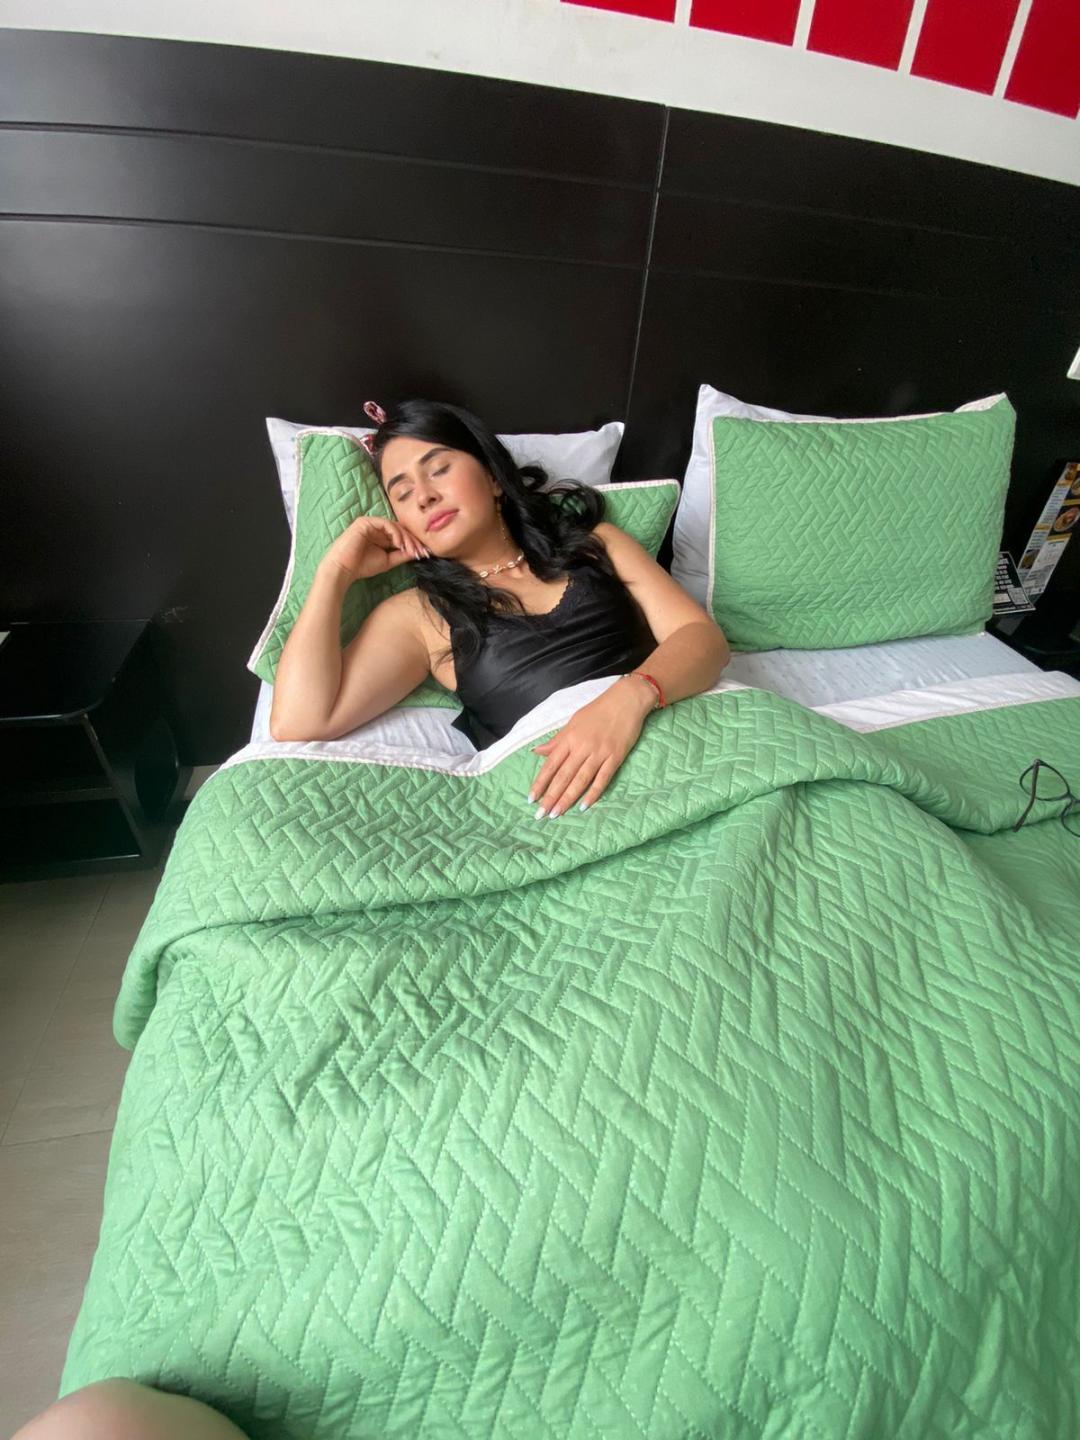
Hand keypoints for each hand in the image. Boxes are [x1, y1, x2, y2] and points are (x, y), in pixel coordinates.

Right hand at [322, 515, 430, 582]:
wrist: (343, 570)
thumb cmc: (362, 566)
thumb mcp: (388, 561)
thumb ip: (402, 555)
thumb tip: (418, 552)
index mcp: (380, 536)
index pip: (401, 536)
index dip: (413, 543)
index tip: (424, 554)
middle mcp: (375, 528)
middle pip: (400, 530)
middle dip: (412, 541)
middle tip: (422, 551)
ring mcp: (370, 523)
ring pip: (394, 526)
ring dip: (406, 538)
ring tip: (411, 550)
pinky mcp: (365, 522)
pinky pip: (385, 524)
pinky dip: (395, 533)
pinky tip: (400, 544)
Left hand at [529, 678, 652, 816]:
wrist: (625, 700)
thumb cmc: (598, 710)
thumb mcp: (573, 722)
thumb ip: (556, 740)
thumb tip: (537, 752)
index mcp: (569, 738)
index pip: (550, 765)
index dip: (540, 782)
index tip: (531, 798)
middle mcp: (582, 747)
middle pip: (563, 776)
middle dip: (551, 796)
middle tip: (541, 814)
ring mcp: (599, 753)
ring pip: (580, 780)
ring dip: (568, 798)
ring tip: (557, 813)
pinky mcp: (615, 757)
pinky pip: (602, 778)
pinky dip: (593, 793)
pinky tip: (584, 805)